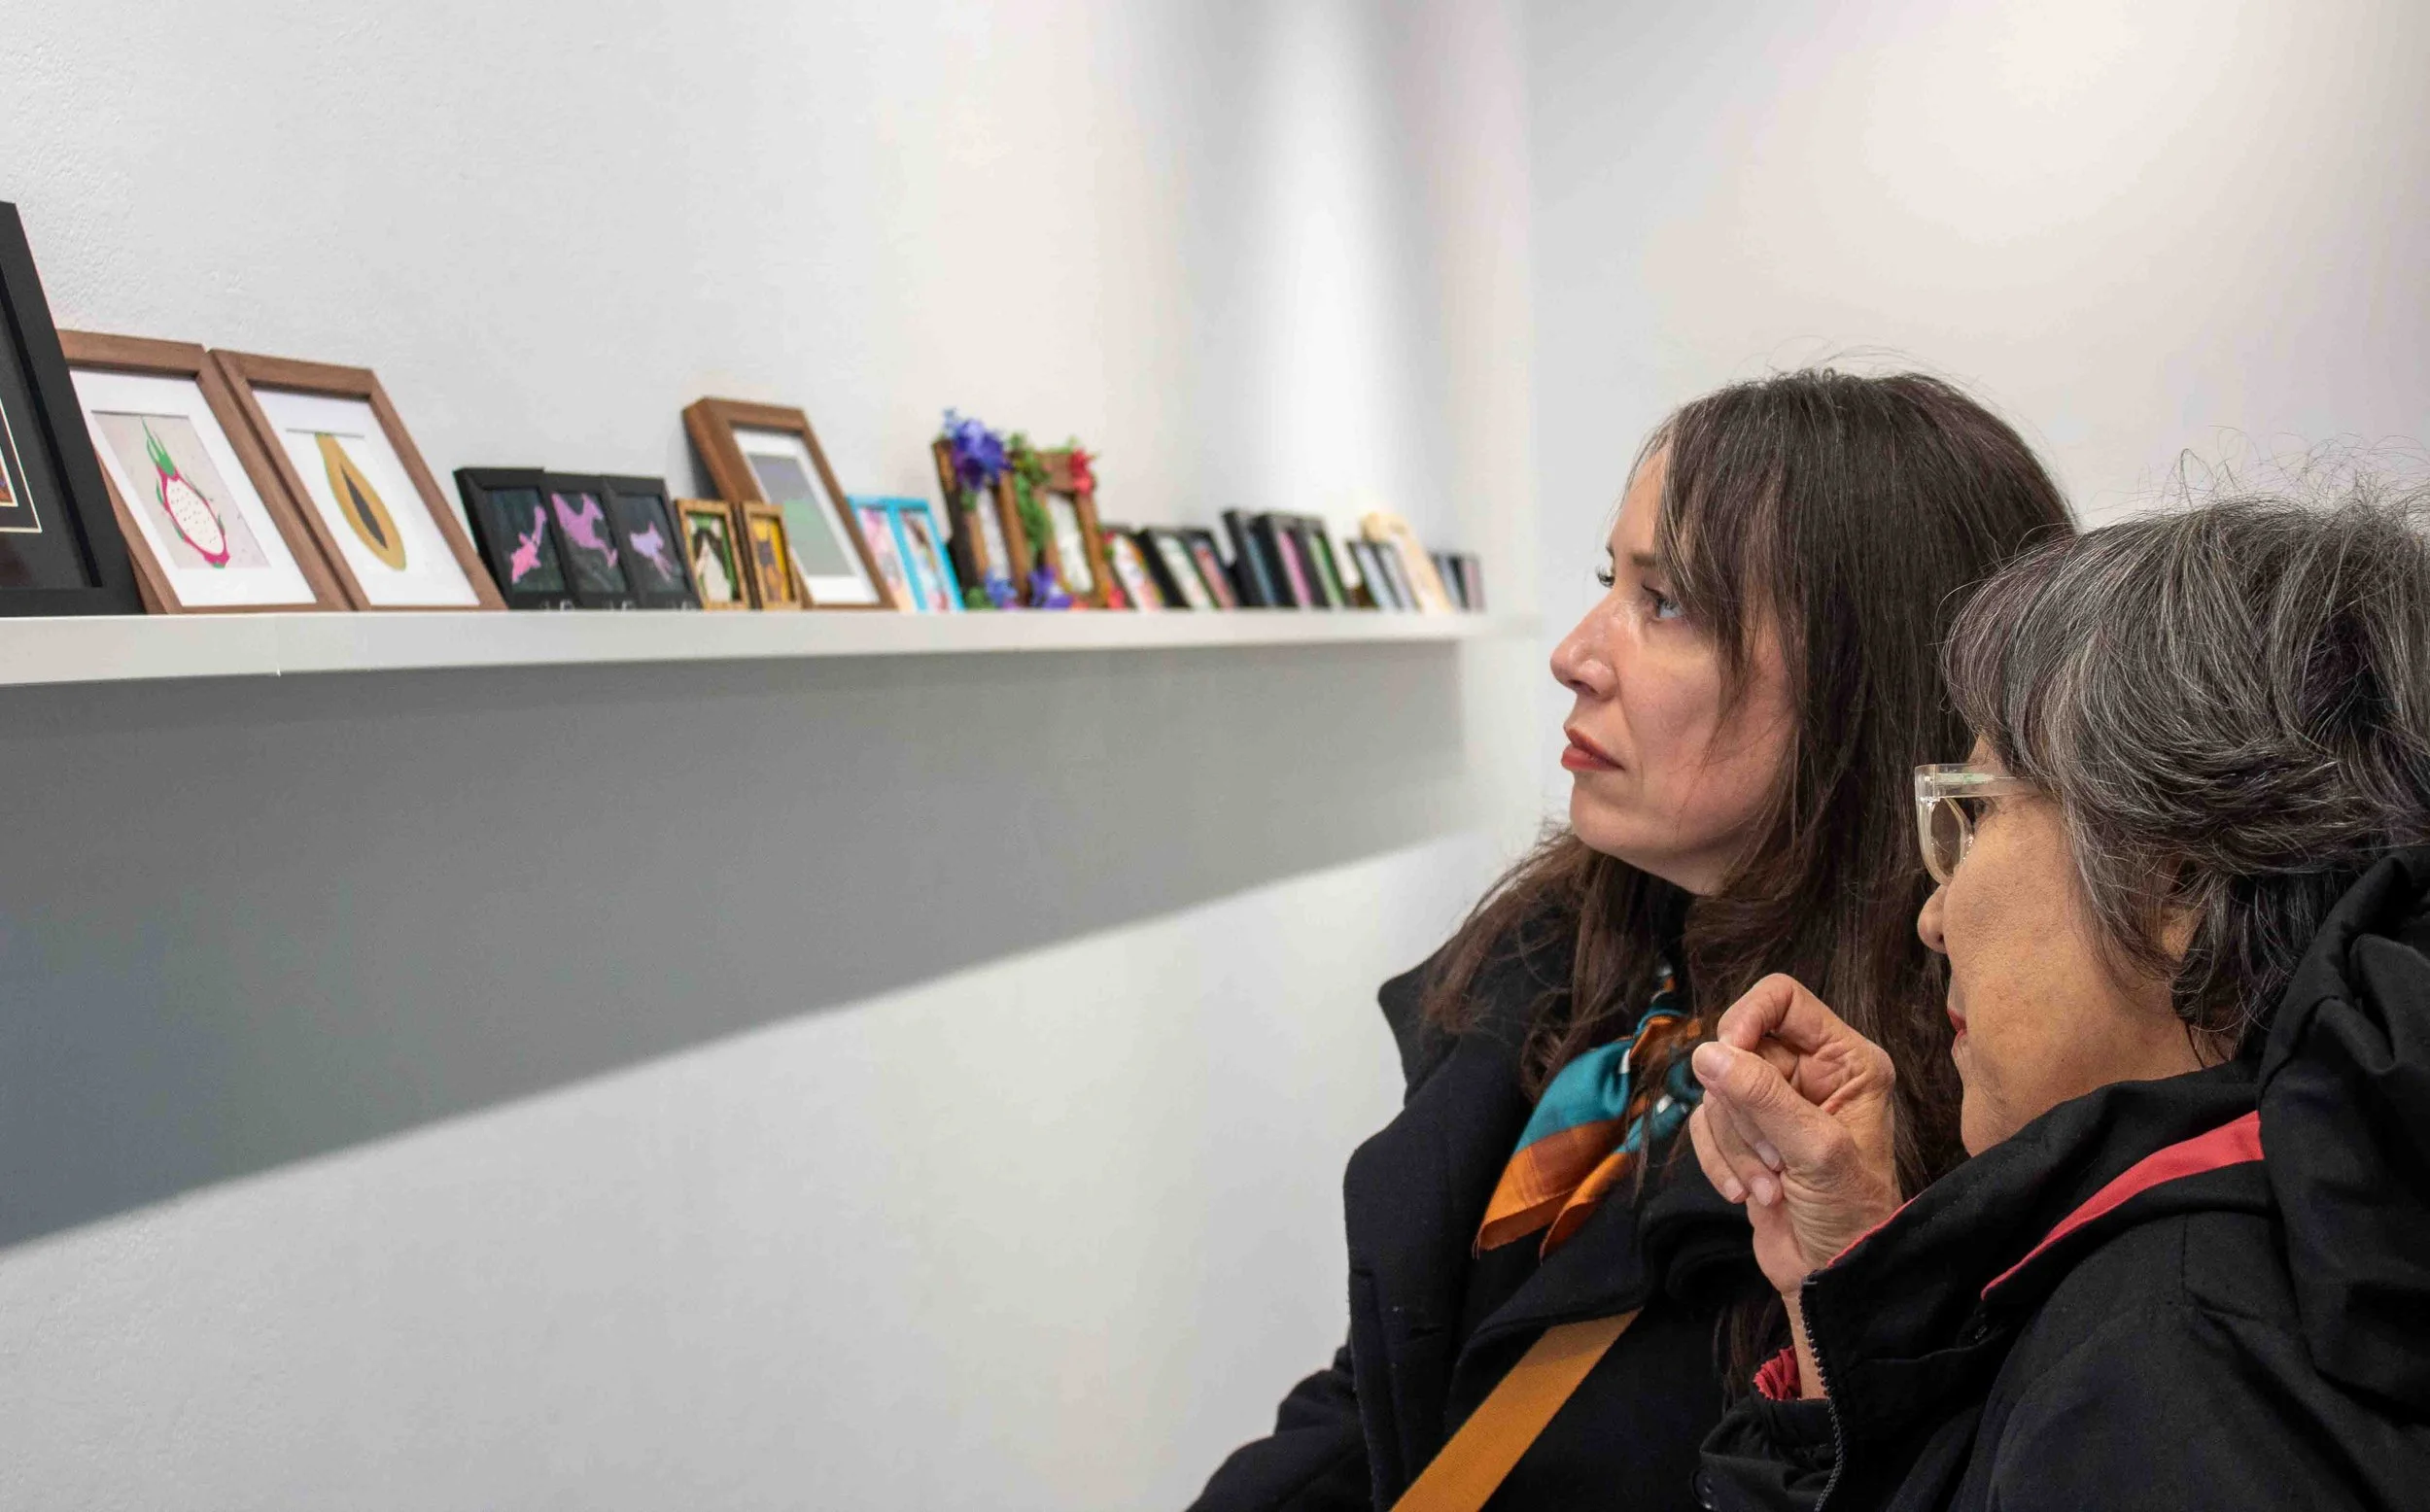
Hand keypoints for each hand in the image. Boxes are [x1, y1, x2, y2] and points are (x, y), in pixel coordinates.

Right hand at [1687, 974, 1902, 1300]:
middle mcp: (1811, 1072)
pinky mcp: (1746, 1134)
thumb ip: (1764, 1096)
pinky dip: (1719, 1161)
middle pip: (1739, 1045)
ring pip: (1717, 1088)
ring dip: (1735, 1143)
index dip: (1746, 1019)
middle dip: (1743, 1106)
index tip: (1729, 1060)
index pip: (1781, 998)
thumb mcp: (1816, 1151)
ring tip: (1770, 1182)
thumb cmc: (1851, 1214)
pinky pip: (1705, 1123)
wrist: (1835, 1277)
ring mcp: (1775, 1103)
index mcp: (1845, 1060)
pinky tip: (1748, 1194)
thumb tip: (1708, 1053)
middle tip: (1774, 1153)